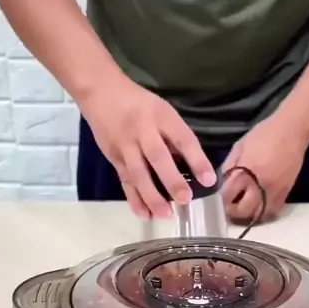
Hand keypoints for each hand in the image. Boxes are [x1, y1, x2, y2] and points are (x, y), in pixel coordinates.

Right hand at [81, 72, 215, 218]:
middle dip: (171, 181)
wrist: (100, 92)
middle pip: (158, 157)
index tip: (209, 180)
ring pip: (138, 174)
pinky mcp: (113, 157)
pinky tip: (144, 213)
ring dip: (151, 197)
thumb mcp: (162, 110)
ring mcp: (125, 145)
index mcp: (161, 116)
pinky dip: (134, 199)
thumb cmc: (138, 103)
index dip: (197, 159)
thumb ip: (174, 136)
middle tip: (185, 200)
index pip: (182, 139)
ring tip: (165, 215)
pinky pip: (125, 181)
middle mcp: (142, 130)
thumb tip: (191, 165)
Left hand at [222, 108, 308, 222]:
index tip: (220, 200)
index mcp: (244, 172)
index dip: (221, 200)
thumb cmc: (264, 135)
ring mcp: (274, 191)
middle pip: (242, 211)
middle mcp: (259, 185)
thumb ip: (229, 167)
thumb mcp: (239, 147)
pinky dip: (263, 214)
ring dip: (248, 216)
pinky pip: (273, 212)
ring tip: (243, 210)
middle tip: (229, 208)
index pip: (228, 196)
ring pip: (258, 216)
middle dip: (233, 212)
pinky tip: (258, 208)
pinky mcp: (286, 193)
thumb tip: (223, 184)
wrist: (292, 131)